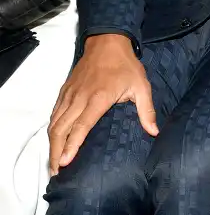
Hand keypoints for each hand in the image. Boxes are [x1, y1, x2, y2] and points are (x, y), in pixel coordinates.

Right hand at [48, 34, 156, 174]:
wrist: (107, 42)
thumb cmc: (126, 65)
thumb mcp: (142, 86)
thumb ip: (146, 110)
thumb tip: (154, 132)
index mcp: (98, 98)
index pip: (81, 126)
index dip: (72, 145)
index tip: (64, 163)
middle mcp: (79, 98)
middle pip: (61, 129)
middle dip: (56, 152)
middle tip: (56, 172)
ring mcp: (69, 95)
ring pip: (54, 123)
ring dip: (51, 144)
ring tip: (53, 163)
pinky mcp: (64, 91)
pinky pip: (54, 114)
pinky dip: (51, 130)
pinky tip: (54, 141)